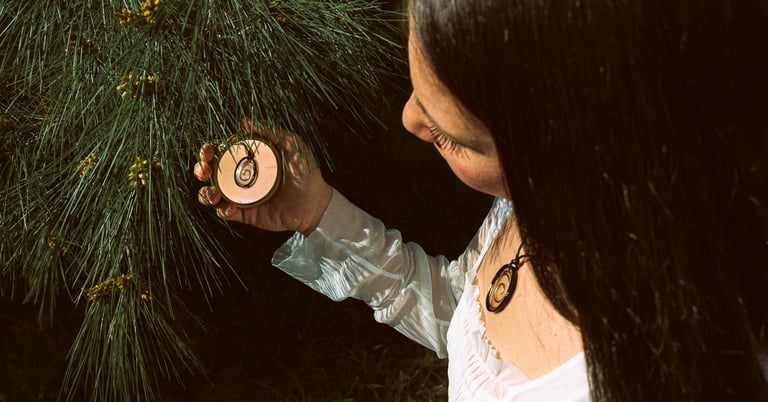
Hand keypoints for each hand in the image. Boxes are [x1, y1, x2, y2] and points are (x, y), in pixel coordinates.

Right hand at [193, 119, 333, 235]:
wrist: (315, 202)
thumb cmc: (305, 171)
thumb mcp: (290, 145)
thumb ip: (269, 132)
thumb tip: (245, 121)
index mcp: (249, 159)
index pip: (222, 153)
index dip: (209, 151)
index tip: (207, 150)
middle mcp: (242, 177)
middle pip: (212, 173)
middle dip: (202, 170)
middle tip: (204, 169)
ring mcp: (242, 197)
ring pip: (213, 194)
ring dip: (206, 193)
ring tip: (213, 194)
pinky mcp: (246, 214)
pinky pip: (226, 213)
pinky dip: (223, 210)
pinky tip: (228, 207)